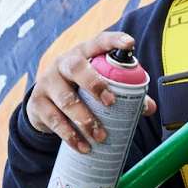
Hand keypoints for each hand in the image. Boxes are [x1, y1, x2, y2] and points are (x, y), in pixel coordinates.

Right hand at [25, 31, 157, 152]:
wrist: (42, 104)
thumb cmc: (79, 89)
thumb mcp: (96, 85)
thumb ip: (124, 93)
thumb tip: (149, 107)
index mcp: (83, 54)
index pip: (98, 41)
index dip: (114, 40)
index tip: (130, 43)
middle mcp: (63, 64)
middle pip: (76, 68)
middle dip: (94, 84)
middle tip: (111, 102)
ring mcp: (47, 82)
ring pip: (66, 99)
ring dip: (85, 119)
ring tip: (100, 136)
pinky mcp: (37, 104)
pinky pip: (55, 121)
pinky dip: (71, 135)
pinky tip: (83, 146)